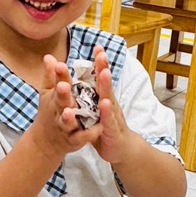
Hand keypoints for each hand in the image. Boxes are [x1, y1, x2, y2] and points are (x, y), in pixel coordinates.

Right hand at [28, 54, 100, 159]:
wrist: (45, 142)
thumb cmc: (49, 113)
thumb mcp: (48, 94)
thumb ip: (51, 76)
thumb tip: (48, 55)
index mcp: (55, 99)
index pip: (57, 84)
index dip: (59, 75)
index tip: (60, 64)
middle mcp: (59, 111)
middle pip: (60, 102)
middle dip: (62, 94)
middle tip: (64, 85)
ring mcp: (65, 127)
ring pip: (67, 121)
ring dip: (68, 117)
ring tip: (70, 111)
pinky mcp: (73, 140)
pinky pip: (81, 137)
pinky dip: (88, 135)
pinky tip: (97, 129)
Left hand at [91, 46, 138, 164]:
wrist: (121, 149)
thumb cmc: (106, 127)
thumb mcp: (94, 110)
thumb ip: (87, 97)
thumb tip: (74, 81)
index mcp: (103, 98)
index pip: (100, 78)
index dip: (100, 63)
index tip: (97, 47)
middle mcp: (109, 104)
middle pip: (106, 83)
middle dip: (103, 68)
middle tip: (101, 53)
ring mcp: (112, 116)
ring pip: (109, 99)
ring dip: (106, 85)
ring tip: (103, 72)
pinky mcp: (112, 130)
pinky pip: (108, 120)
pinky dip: (107, 112)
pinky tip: (104, 103)